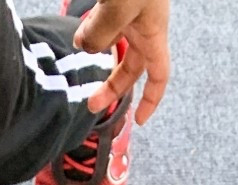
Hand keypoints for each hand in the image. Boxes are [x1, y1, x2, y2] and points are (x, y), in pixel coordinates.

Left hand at [74, 0, 171, 124]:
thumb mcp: (120, 7)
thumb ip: (100, 33)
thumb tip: (83, 47)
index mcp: (153, 34)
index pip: (158, 76)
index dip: (151, 100)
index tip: (138, 120)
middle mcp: (143, 27)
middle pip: (130, 67)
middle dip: (111, 87)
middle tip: (91, 104)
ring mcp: (129, 13)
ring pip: (111, 44)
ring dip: (95, 52)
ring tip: (78, 46)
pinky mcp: (115, 0)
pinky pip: (101, 23)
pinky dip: (90, 30)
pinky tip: (79, 30)